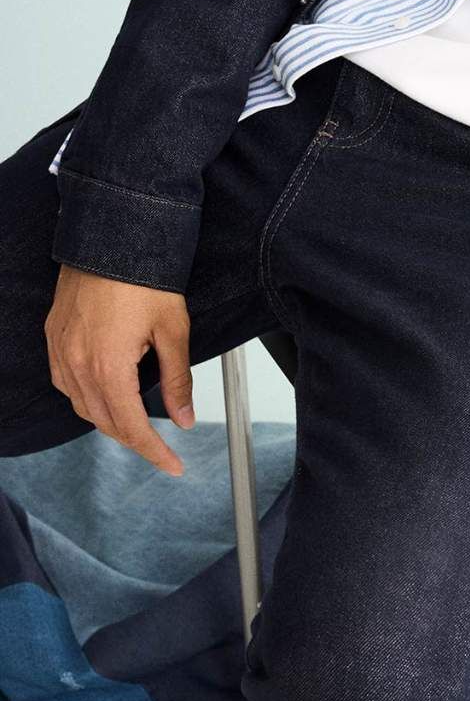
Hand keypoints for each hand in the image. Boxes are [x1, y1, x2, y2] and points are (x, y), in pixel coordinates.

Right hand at [45, 265, 195, 476]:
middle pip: (105, 421)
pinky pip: (66, 383)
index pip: (131, 426)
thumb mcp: (173, 330)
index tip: (172, 466)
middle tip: (161, 448)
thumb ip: (177, 379)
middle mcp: (78, 364)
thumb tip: (183, 418)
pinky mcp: (54, 337)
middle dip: (134, 439)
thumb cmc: (144, 276)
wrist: (112, 234)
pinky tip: (105, 393)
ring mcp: (61, 350)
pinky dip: (87, 397)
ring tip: (137, 423)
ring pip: (82, 406)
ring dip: (110, 419)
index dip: (153, 452)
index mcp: (109, 366)